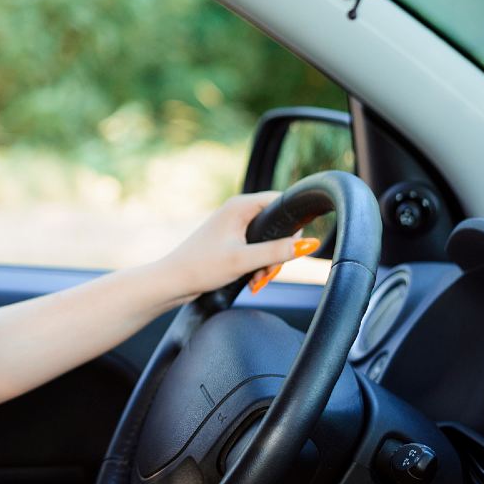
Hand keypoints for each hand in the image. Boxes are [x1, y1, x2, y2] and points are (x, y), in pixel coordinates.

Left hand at [161, 191, 317, 297]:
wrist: (173, 281)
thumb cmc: (201, 267)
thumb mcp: (244, 260)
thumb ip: (277, 252)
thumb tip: (309, 244)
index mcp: (240, 206)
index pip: (281, 202)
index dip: (292, 225)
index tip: (291, 248)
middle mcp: (237, 211)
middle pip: (276, 225)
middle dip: (279, 251)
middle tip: (269, 271)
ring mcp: (233, 225)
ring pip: (267, 240)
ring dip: (269, 262)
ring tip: (258, 279)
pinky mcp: (230, 240)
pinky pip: (256, 248)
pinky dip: (258, 264)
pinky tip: (253, 279)